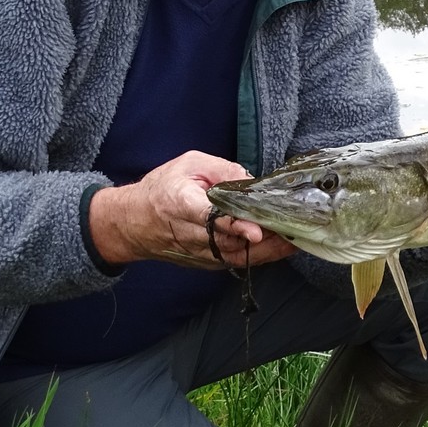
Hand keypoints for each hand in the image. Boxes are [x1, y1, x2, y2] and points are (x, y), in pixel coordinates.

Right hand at [87, 150, 295, 270]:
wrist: (133, 222)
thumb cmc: (162, 187)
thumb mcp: (189, 164)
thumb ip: (221, 170)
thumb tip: (252, 183)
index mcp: (181, 204)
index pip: (210, 218)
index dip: (235, 225)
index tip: (257, 230)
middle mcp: (189, 233)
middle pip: (229, 242)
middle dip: (264, 239)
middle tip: (293, 231)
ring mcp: (197, 253)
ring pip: (236, 256)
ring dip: (267, 252)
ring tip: (294, 239)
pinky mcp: (205, 263)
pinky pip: (235, 262)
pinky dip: (259, 257)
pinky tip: (279, 247)